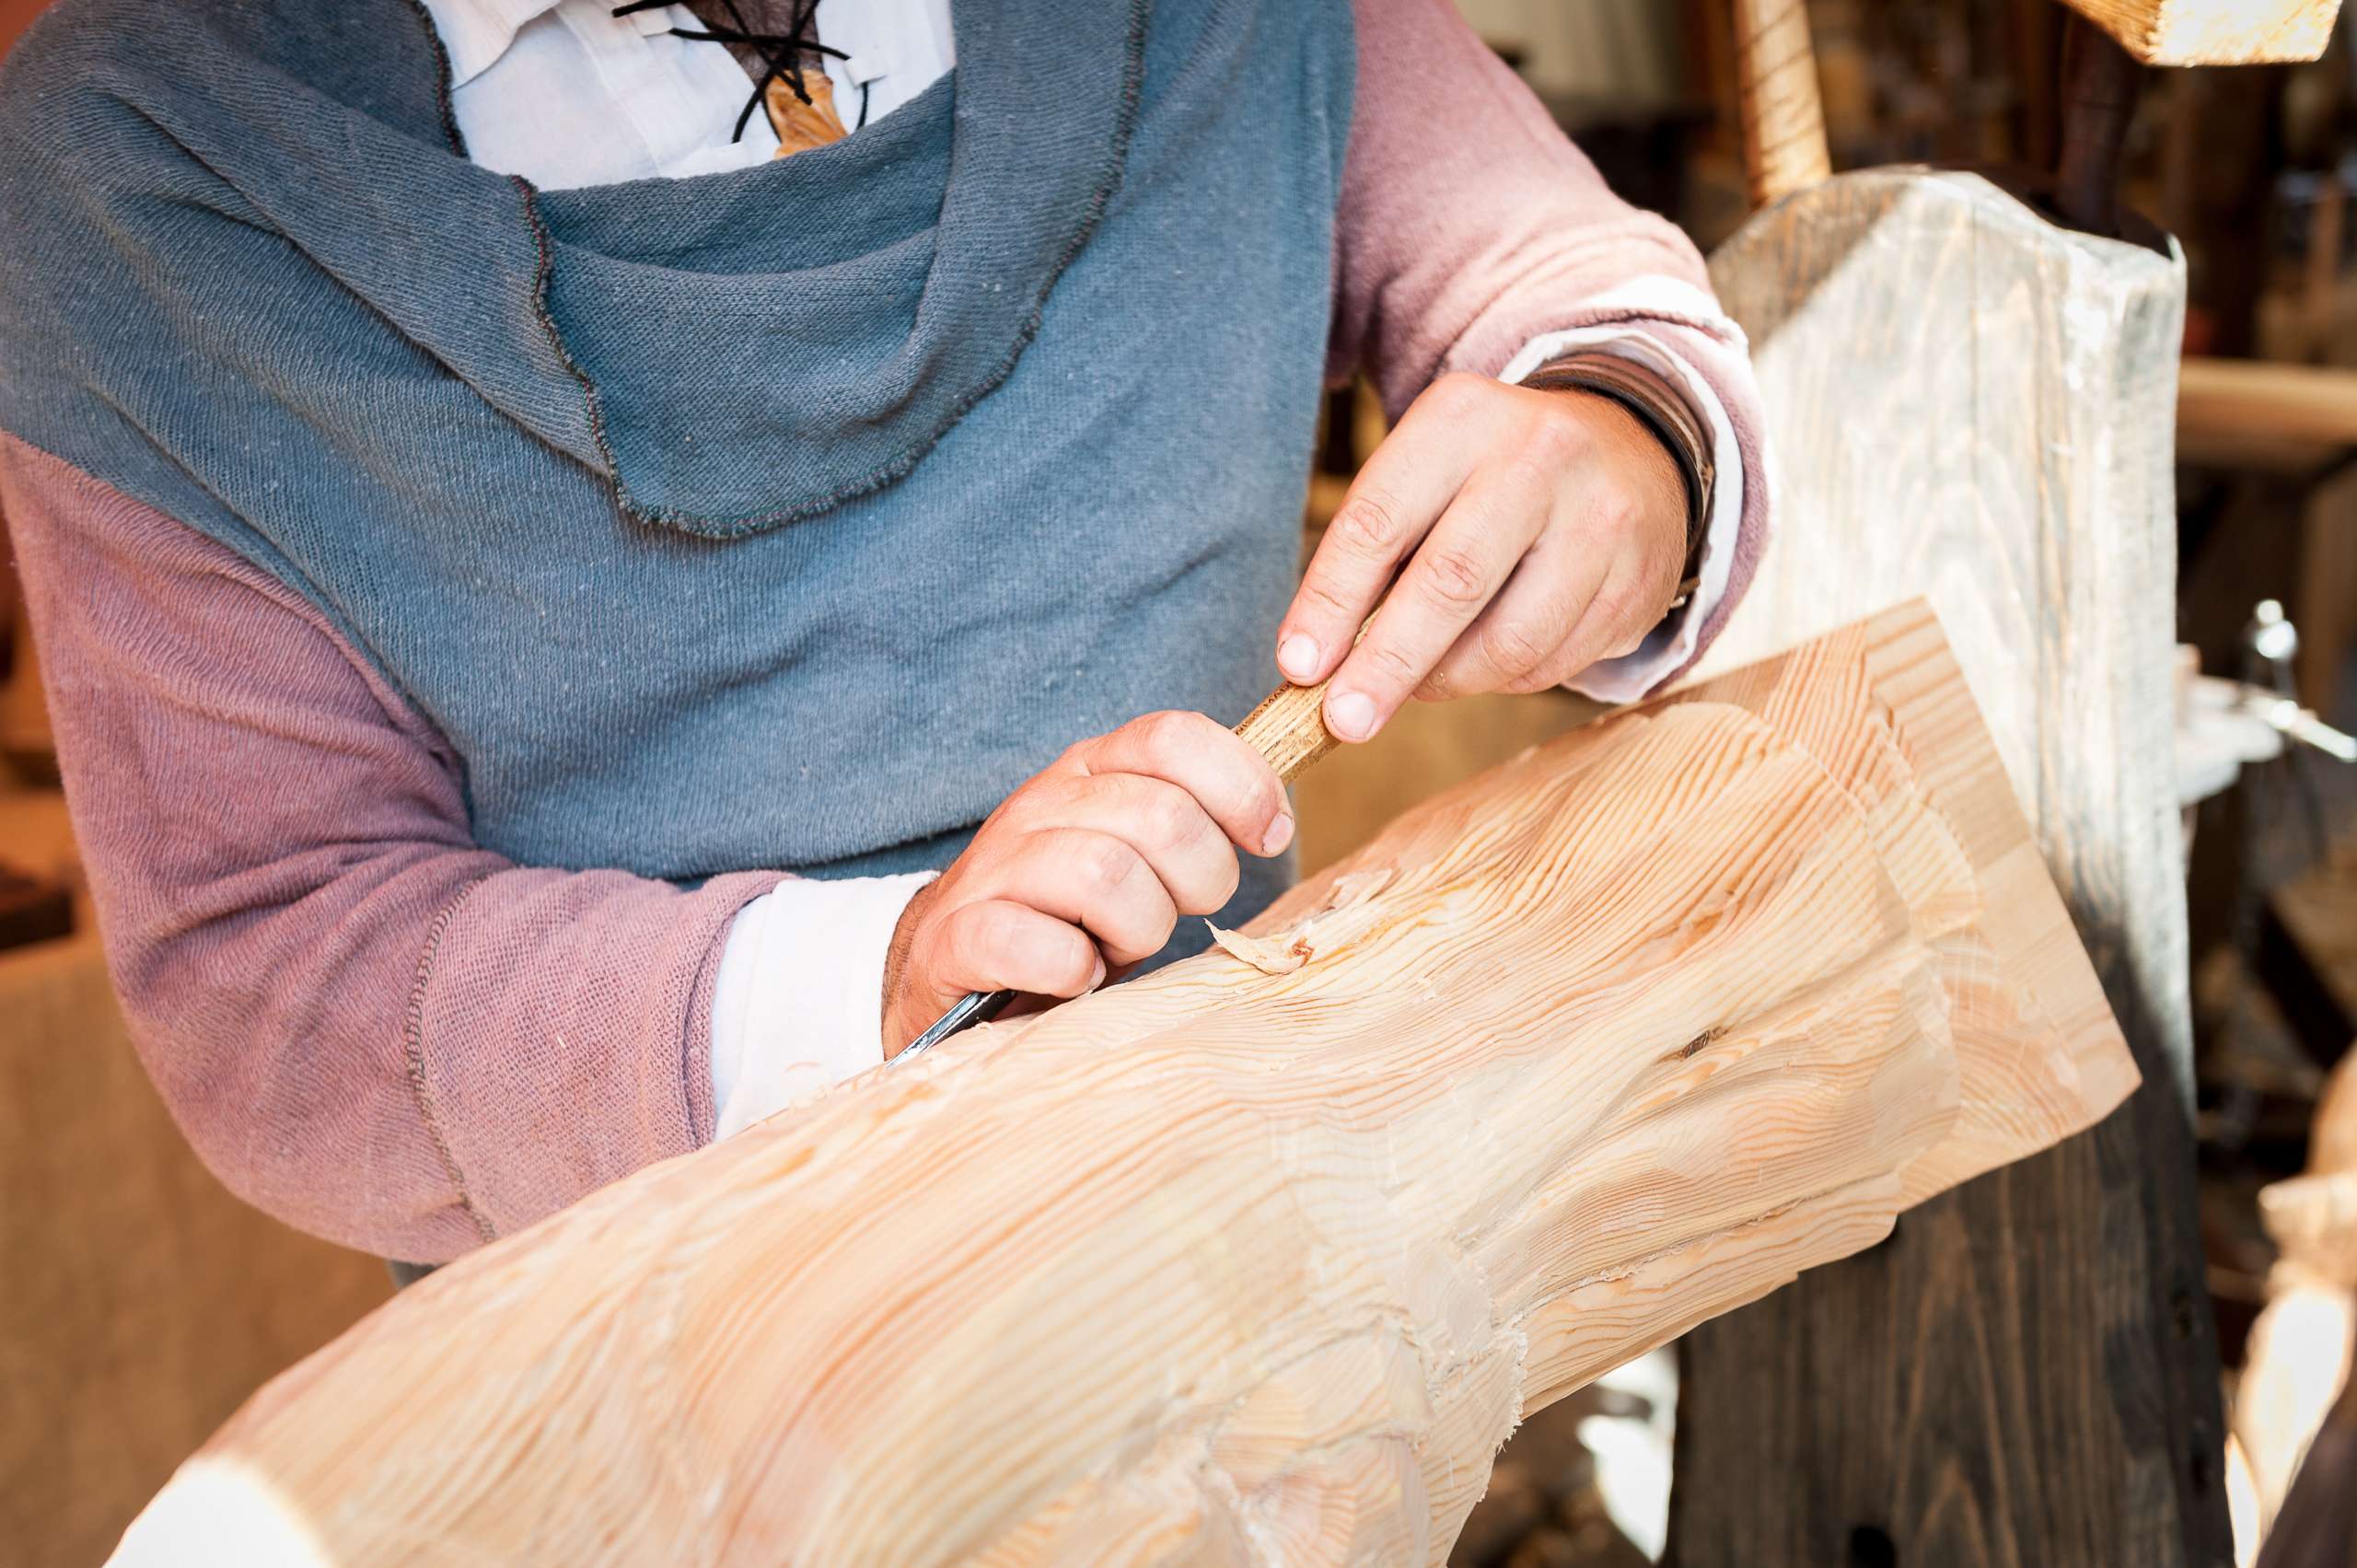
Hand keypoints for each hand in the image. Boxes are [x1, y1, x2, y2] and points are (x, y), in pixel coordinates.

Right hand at [879, 712, 1292, 1054]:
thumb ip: (1192, 821)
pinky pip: (1033, 943)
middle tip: (1172, 915)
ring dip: (1136, 931)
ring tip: (1116, 949)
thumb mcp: (1138, 854)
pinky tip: (1074, 980)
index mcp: (1091, 770)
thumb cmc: (1072, 917)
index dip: (1242, 786)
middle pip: (1161, 816)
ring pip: (1104, 874)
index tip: (1268, 837)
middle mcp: (1040, 803)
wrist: (951, 971)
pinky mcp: (956, 936)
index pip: (1175, 737)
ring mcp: (993, 866)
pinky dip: (1072, 972)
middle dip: (1197, 882)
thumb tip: (1276, 818)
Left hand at [1277, 372, 1688, 740]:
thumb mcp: (1428, 475)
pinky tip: (1491, 659)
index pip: (1380, 520)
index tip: (1299, 666)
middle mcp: (1540, 456)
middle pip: (1450, 581)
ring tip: (1423, 682)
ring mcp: (1601, 519)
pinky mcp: (1639, 581)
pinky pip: (1555, 664)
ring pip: (1509, 640)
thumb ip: (1374, 555)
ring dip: (1449, 682)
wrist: (1629, 450)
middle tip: (1344, 720)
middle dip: (1387, 664)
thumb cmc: (1491, 478)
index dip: (1331, 601)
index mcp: (1462, 418)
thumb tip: (1318, 663)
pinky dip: (1505, 681)